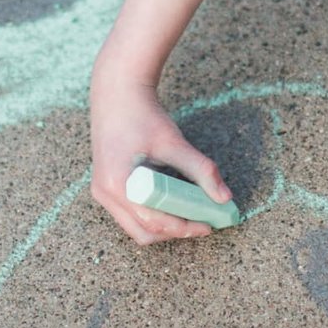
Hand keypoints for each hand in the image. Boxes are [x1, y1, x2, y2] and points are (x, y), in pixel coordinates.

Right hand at [89, 77, 231, 243]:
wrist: (117, 94)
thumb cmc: (142, 116)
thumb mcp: (174, 143)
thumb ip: (201, 170)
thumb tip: (224, 197)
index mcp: (118, 184)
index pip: (154, 222)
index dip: (184, 228)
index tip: (208, 225)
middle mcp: (105, 193)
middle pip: (143, 232)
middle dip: (174, 232)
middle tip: (200, 222)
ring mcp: (102, 193)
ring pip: (135, 227)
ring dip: (164, 225)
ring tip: (189, 213)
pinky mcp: (105, 188)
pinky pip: (130, 215)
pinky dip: (153, 214)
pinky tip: (172, 202)